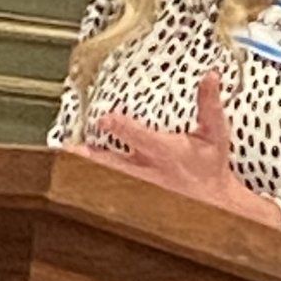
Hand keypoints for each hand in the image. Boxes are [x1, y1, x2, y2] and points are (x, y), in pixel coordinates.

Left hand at [75, 72, 265, 221]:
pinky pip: (109, 192)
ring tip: (65, 160)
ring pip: (108, 179)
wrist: (215, 204)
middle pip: (116, 165)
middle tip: (71, 149)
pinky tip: (72, 177)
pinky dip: (89, 186)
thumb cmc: (210, 164)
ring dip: (85, 170)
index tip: (105, 119)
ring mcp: (140, 188)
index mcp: (167, 153)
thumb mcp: (215, 132)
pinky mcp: (134, 200)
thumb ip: (209, 103)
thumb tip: (211, 75)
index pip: (143, 139)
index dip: (123, 128)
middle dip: (93, 157)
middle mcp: (150, 172)